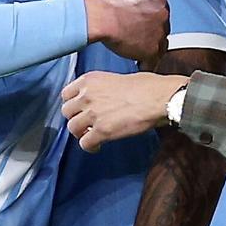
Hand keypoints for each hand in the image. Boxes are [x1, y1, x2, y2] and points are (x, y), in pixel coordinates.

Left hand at [61, 71, 187, 151]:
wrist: (159, 98)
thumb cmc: (147, 86)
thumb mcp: (118, 78)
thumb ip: (103, 88)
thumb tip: (104, 98)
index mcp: (90, 80)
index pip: (66, 94)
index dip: (73, 104)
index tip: (78, 109)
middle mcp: (87, 95)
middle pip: (66, 112)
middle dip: (76, 118)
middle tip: (86, 123)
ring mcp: (92, 114)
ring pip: (72, 128)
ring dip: (81, 133)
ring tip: (92, 135)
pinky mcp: (101, 131)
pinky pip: (85, 143)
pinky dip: (90, 147)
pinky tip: (97, 146)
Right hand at [85, 0, 169, 69]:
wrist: (102, 17)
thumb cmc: (108, 5)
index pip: (162, 12)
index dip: (152, 20)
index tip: (145, 24)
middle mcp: (163, 15)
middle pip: (163, 28)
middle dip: (152, 33)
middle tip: (139, 37)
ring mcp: (159, 33)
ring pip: (160, 45)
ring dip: (150, 48)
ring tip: (137, 51)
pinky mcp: (152, 50)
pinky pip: (153, 61)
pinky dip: (146, 63)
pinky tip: (139, 63)